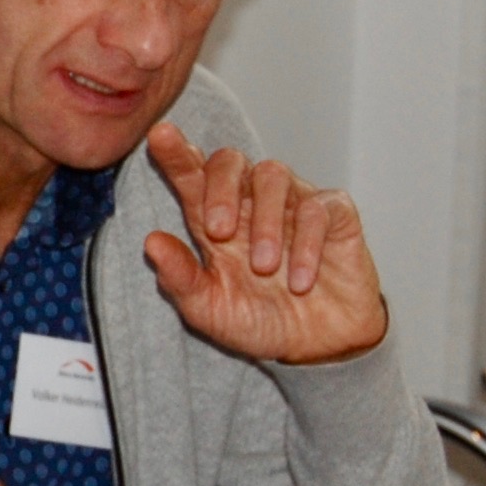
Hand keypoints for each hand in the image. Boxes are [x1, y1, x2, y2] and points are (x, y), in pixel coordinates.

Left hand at [142, 123, 386, 363]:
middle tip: (219, 232)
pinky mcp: (334, 215)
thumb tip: (151, 242)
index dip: (176, 154)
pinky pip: (318, 208)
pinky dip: (307, 244)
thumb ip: (180, 279)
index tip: (159, 137)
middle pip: (229, 161)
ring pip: (273, 175)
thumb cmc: (259, 321)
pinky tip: (299, 281)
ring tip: (264, 267)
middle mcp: (251, 203)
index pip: (191, 175)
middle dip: (220, 189)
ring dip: (265, 221)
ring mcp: (293, 204)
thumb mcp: (210, 311)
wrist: (316, 348)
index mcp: (214, 220)